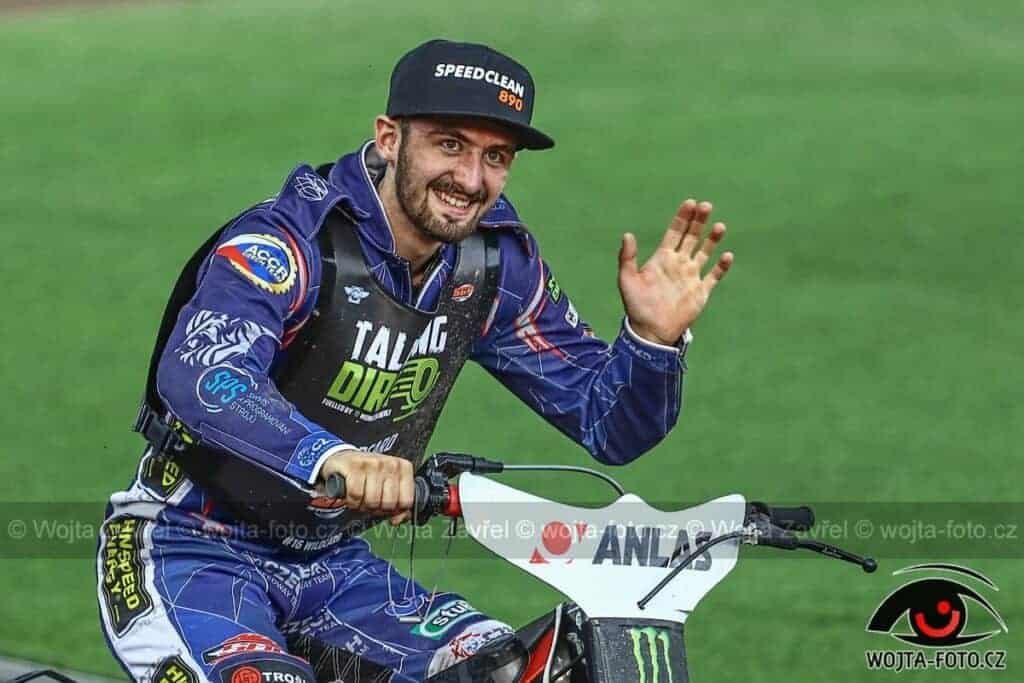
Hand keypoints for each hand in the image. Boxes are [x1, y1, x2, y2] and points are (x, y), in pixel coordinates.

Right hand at [318, 450, 414, 524]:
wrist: (343, 461)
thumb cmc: (367, 477)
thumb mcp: (386, 490)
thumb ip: (398, 507)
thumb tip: (397, 520)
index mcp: (403, 468)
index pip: (406, 501)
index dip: (393, 510)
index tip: (385, 505)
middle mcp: (390, 463)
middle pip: (388, 503)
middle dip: (376, 509)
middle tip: (370, 501)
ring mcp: (372, 462)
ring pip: (372, 500)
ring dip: (362, 505)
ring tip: (360, 497)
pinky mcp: (354, 466)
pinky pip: (356, 495)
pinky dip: (351, 500)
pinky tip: (351, 495)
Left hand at [618, 199, 733, 345]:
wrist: (651, 331)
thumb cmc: (637, 306)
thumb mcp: (627, 280)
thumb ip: (627, 257)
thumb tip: (627, 234)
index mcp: (662, 258)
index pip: (675, 232)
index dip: (682, 218)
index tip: (690, 203)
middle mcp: (679, 264)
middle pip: (692, 237)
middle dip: (698, 221)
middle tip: (706, 205)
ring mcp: (691, 277)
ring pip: (705, 253)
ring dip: (712, 239)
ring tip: (719, 226)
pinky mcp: (701, 291)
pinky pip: (714, 276)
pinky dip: (721, 266)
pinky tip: (727, 255)